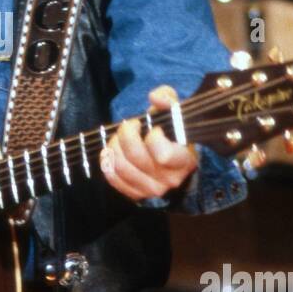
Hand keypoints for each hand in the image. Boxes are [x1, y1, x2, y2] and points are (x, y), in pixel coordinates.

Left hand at [99, 85, 197, 200]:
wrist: (172, 158)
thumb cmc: (172, 133)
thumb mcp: (175, 112)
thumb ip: (168, 99)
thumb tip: (155, 97)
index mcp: (184, 160)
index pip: (162, 154)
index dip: (152, 137)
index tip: (153, 128)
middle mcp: (170, 179)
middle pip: (135, 157)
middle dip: (126, 134)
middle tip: (129, 125)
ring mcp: (152, 189)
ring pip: (121, 166)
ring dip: (114, 146)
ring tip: (119, 137)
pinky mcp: (137, 194)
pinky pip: (113, 178)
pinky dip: (108, 162)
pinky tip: (113, 151)